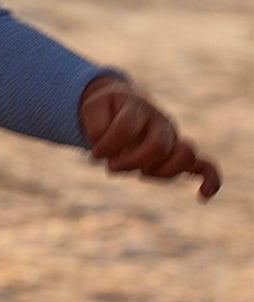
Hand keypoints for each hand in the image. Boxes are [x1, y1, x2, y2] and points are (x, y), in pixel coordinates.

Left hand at [78, 76, 220, 201]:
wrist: (122, 105)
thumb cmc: (107, 111)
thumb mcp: (92, 109)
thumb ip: (96, 125)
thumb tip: (104, 148)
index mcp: (138, 108)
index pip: (126, 129)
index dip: (107, 144)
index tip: (94, 153)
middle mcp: (161, 123)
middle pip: (158, 146)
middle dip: (131, 162)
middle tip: (112, 167)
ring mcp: (173, 139)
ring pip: (184, 156)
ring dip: (159, 172)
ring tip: (142, 173)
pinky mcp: (179, 155)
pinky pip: (204, 166)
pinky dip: (209, 180)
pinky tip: (203, 196)